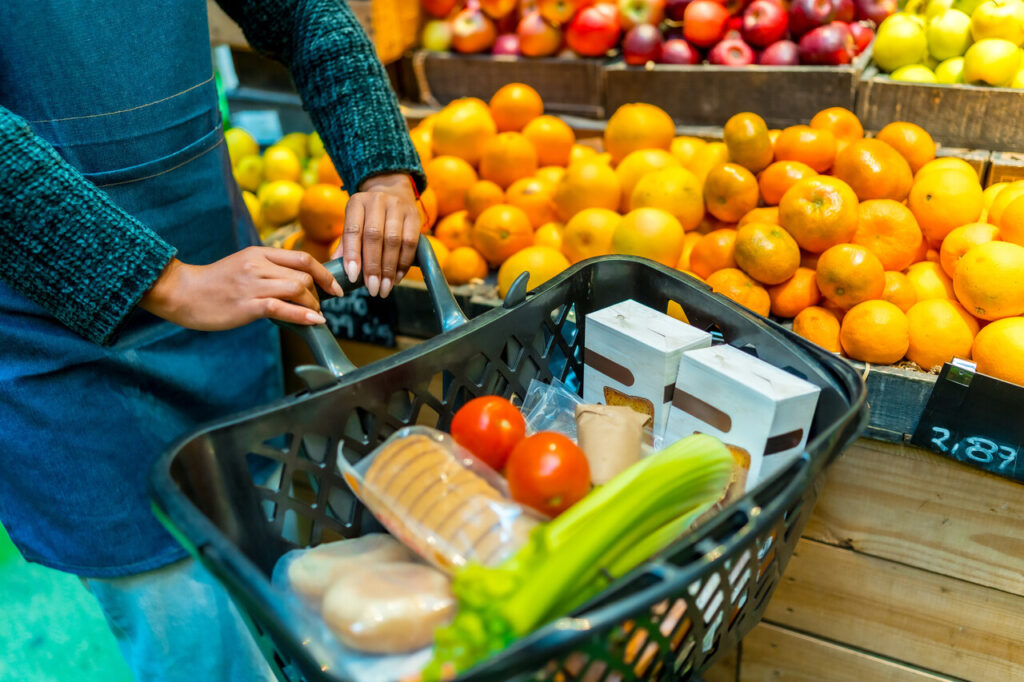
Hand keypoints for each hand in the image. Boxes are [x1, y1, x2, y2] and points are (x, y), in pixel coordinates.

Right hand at [140, 246, 343, 328]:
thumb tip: (297, 283)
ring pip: (298, 289)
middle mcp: (258, 265)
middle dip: (319, 293)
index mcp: (259, 253)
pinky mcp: (247, 305)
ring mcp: (253, 285)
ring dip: (312, 306)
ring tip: (313, 315)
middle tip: (319, 306)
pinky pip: (283, 308)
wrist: (182, 292)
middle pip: (304, 275)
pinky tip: (314, 321)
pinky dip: (303, 315)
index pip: (302, 258)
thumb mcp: (244, 266)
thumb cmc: (214, 284)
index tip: (336, 288)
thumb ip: (269, 270)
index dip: (325, 273)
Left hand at [333, 173, 419, 297]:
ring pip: (394, 241)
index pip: (353, 230)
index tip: (352, 277)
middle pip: (375, 236)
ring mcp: (398, 207)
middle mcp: (377, 201)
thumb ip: (346, 245)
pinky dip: (404, 263)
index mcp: (357, 203)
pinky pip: (410, 242)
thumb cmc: (368, 217)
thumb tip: (335, 271)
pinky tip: (397, 278)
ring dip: (389, 268)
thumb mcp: (353, 223)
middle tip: (372, 289)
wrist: (393, 192)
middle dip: (373, 266)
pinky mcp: (414, 216)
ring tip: (385, 288)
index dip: (352, 254)